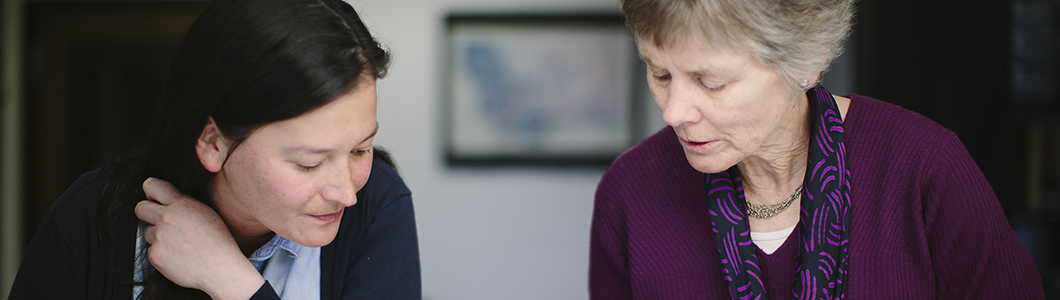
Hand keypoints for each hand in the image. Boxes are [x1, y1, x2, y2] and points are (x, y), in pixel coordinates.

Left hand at [135, 178, 264, 299]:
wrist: (220, 269)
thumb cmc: (218, 241)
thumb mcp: (206, 212)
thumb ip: (183, 203)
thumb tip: (166, 200)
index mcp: (181, 204)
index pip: (151, 185)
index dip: (151, 192)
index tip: (154, 198)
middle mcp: (167, 218)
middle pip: (140, 208)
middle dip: (146, 212)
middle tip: (158, 220)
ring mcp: (159, 237)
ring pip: (146, 231)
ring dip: (157, 236)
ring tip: (178, 243)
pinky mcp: (155, 255)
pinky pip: (151, 250)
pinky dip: (161, 253)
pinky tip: (178, 256)